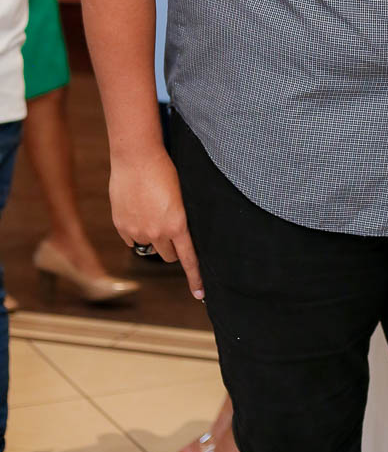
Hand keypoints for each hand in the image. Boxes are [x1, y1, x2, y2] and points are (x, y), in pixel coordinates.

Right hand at [109, 147, 203, 299]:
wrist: (137, 156)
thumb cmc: (165, 170)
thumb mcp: (182, 195)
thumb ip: (181, 218)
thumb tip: (182, 233)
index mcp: (178, 224)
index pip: (189, 259)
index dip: (196, 278)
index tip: (201, 295)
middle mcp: (158, 232)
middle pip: (169, 255)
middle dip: (172, 248)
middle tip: (171, 229)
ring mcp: (138, 230)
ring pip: (150, 247)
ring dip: (154, 238)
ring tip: (153, 213)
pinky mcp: (122, 226)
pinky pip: (132, 239)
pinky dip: (136, 232)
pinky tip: (138, 212)